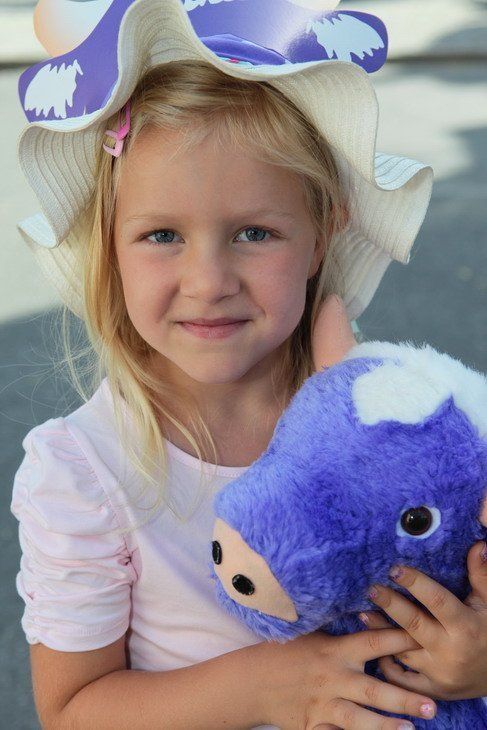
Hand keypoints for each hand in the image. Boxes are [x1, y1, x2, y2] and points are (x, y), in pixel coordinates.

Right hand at [257, 628, 437, 729]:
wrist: (254, 681)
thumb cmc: (288, 652)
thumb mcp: (314, 635)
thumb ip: (342, 630)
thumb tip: (371, 611)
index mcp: (336, 651)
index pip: (372, 642)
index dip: (399, 640)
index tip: (424, 639)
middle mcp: (333, 679)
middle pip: (372, 689)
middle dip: (401, 698)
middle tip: (431, 705)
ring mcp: (324, 706)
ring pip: (358, 719)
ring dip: (385, 726)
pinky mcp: (315, 726)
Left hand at [358, 541, 486, 700]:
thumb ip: (480, 576)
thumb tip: (477, 545)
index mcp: (466, 627)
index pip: (437, 601)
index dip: (416, 583)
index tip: (395, 569)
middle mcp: (451, 652)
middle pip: (414, 625)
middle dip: (390, 605)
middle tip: (371, 589)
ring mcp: (439, 675)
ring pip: (402, 651)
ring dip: (381, 632)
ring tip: (363, 613)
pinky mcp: (431, 691)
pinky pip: (402, 679)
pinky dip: (385, 665)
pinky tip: (373, 647)